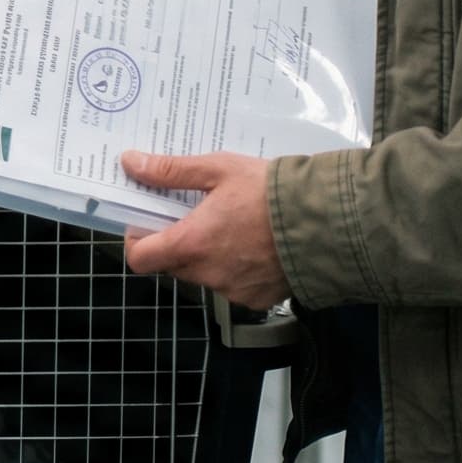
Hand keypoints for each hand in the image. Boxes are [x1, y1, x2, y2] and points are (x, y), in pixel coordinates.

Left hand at [118, 150, 290, 309]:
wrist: (331, 222)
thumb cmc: (272, 193)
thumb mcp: (220, 169)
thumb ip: (171, 170)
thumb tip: (131, 163)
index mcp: (192, 244)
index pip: (140, 259)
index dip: (136, 241)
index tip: (147, 222)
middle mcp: (208, 274)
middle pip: (172, 265)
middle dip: (175, 242)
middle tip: (192, 214)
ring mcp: (234, 291)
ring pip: (203, 275)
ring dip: (207, 255)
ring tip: (231, 225)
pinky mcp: (258, 299)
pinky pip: (234, 285)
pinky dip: (236, 268)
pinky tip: (255, 244)